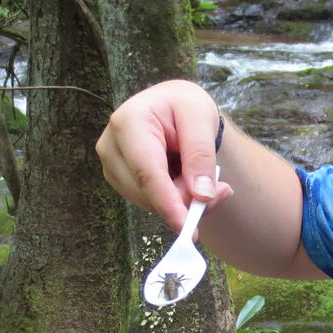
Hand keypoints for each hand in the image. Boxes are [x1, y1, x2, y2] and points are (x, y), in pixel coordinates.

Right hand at [95, 79, 232, 231]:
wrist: (172, 106)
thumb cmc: (186, 107)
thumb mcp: (201, 119)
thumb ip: (201, 155)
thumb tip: (200, 195)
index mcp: (128, 122)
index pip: (147, 172)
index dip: (167, 202)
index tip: (185, 226)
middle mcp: (111, 146)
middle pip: (147, 192)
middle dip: (184, 199)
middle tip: (221, 189)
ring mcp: (111, 165)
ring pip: (148, 203)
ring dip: (180, 199)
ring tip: (197, 172)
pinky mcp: (118, 180)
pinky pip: (149, 203)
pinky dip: (172, 200)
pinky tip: (182, 178)